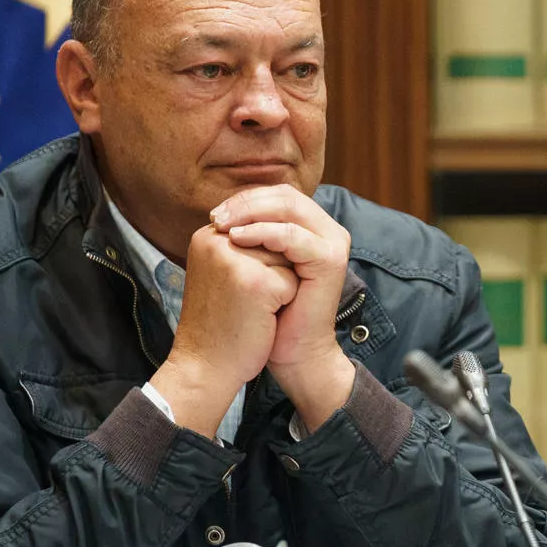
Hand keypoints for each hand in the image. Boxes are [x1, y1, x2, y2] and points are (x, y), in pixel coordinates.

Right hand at [151, 225, 299, 435]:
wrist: (206, 367)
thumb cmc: (219, 321)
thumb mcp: (222, 271)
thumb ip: (244, 245)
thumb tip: (284, 227)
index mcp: (207, 235)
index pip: (260, 227)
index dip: (262, 261)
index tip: (241, 287)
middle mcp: (217, 240)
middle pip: (276, 240)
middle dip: (272, 271)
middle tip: (244, 300)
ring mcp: (235, 259)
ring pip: (287, 258)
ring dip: (280, 284)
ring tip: (251, 307)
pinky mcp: (256, 282)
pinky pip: (293, 280)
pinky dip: (285, 301)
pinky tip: (260, 318)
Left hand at [211, 185, 355, 426]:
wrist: (291, 352)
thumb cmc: (269, 314)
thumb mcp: (256, 267)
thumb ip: (251, 237)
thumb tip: (220, 212)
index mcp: (313, 228)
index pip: (278, 195)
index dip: (245, 199)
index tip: (214, 215)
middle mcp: (328, 230)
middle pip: (285, 195)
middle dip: (246, 202)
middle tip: (217, 216)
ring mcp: (333, 243)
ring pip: (290, 208)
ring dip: (251, 212)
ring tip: (223, 225)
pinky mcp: (331, 260)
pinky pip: (293, 235)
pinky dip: (263, 233)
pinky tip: (237, 240)